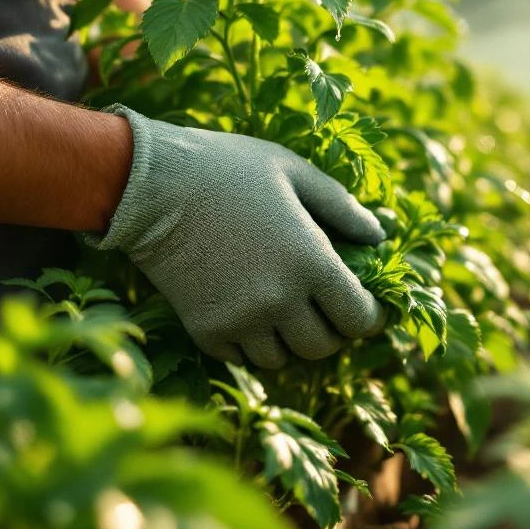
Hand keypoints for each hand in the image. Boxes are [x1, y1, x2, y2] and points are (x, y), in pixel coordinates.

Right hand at [89, 106, 386, 367]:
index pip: (359, 318)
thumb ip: (342, 207)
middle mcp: (280, 300)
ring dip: (290, 339)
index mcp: (312, 262)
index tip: (364, 308)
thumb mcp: (294, 172)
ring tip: (284, 310)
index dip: (368, 316)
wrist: (150, 185)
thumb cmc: (228, 169)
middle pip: (323, 347)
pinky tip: (248, 312)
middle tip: (324, 309)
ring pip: (283, 359)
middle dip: (331, 331)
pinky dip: (252, 343)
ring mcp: (241, 320)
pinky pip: (242, 358)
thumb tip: (379, 236)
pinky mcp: (205, 331)